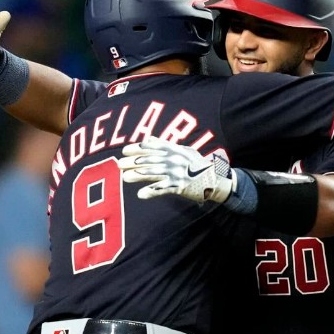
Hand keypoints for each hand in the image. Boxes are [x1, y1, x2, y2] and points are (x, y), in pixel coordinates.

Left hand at [118, 136, 233, 203]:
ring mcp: (176, 173)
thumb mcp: (184, 150)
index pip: (152, 147)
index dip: (137, 148)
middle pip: (148, 160)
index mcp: (173, 150)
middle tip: (119, 165)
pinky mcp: (179, 186)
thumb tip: (150, 138)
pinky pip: (162, 189)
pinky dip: (151, 192)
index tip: (125, 151)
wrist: (215, 178)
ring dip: (137, 176)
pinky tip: (141, 194)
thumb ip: (166, 144)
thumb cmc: (198, 164)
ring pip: (153, 173)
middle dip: (132, 162)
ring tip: (125, 178)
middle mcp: (173, 160)